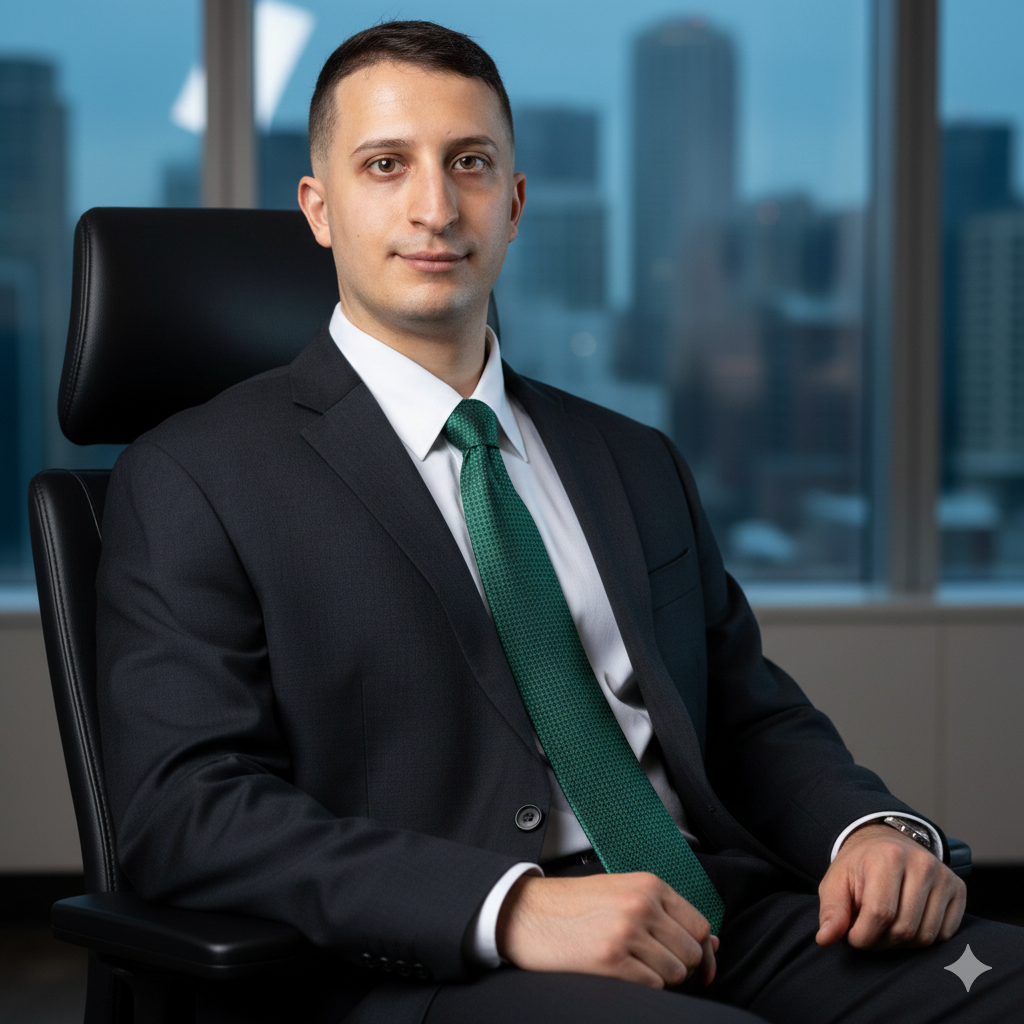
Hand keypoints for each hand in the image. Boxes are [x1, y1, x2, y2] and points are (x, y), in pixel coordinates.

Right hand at [495, 871, 717, 989]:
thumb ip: (666, 914)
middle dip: (680, 967)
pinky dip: (643, 987)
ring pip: (676, 973)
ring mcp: (628, 932)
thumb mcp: (622, 893)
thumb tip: (712, 944)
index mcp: (648, 885)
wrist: (526, 912)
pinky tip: (620, 975)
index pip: (700, 925)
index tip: (701, 969)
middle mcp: (642, 905)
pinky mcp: (612, 960)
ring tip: (632, 967)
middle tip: (653, 966)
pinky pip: (653, 987)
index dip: (704, 953)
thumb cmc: (572, 904)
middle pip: (692, 953)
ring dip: (660, 978)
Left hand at [816, 822, 965, 949]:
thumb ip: (831, 911)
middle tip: (867, 932)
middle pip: (904, 929)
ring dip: (902, 943)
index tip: (851, 937)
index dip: (862, 936)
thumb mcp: (836, 882)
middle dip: (880, 942)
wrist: (886, 844)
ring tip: (884, 927)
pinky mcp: (958, 888)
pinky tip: (907, 921)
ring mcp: (944, 875)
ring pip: (926, 936)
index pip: (879, 914)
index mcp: (888, 856)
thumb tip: (825, 939)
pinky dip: (923, 938)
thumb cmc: (859, 867)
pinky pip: (945, 934)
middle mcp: (921, 863)